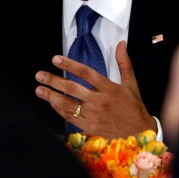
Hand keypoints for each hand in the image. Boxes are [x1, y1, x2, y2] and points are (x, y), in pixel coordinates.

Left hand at [35, 40, 155, 138]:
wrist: (140, 133)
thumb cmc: (134, 107)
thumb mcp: (131, 83)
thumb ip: (124, 63)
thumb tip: (121, 44)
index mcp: (109, 88)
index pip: (85, 72)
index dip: (69, 64)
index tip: (55, 59)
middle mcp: (99, 101)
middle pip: (72, 88)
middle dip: (53, 81)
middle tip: (40, 75)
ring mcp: (93, 116)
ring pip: (68, 105)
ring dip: (51, 97)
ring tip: (39, 90)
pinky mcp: (90, 128)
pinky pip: (71, 119)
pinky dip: (60, 112)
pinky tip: (52, 105)